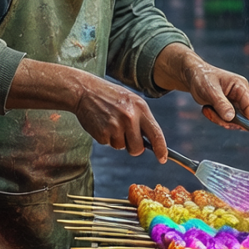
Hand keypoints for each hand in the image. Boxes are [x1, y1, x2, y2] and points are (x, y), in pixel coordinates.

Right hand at [7, 57, 168, 158]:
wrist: (85, 91)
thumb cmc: (110, 96)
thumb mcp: (131, 100)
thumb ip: (141, 118)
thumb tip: (150, 140)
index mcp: (140, 108)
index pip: (156, 133)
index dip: (161, 149)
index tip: (162, 158)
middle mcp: (130, 117)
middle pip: (138, 148)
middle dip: (134, 147)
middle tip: (126, 137)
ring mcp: (116, 126)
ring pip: (122, 147)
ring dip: (117, 140)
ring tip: (110, 122)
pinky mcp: (103, 133)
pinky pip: (109, 144)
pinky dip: (106, 137)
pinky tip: (102, 123)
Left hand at [155, 46, 248, 127]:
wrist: (192, 76)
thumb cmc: (202, 78)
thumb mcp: (210, 91)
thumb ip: (221, 104)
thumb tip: (231, 118)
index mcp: (241, 86)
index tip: (247, 130)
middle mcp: (240, 95)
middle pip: (243, 116)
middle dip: (228, 120)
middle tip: (212, 115)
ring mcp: (234, 102)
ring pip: (233, 120)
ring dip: (219, 119)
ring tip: (207, 109)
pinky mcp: (227, 108)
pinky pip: (225, 120)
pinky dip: (215, 118)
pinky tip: (206, 109)